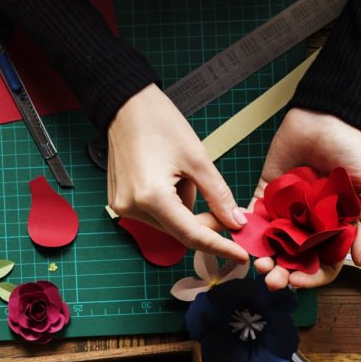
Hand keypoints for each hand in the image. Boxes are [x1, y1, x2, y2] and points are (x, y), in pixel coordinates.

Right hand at [106, 87, 248, 266]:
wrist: (126, 105)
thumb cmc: (160, 124)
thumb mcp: (198, 159)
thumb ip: (218, 196)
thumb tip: (235, 222)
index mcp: (152, 198)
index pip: (192, 235)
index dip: (219, 246)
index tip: (240, 255)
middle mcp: (133, 208)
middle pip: (180, 231)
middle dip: (205, 222)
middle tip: (223, 206)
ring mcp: (123, 207)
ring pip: (169, 224)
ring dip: (185, 209)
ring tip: (182, 175)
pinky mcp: (120, 202)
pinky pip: (155, 214)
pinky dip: (171, 204)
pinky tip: (169, 177)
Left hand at [254, 108, 360, 290]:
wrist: (325, 119)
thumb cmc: (354, 153)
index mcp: (336, 230)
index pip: (324, 264)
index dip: (312, 277)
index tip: (298, 280)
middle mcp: (310, 227)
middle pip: (294, 261)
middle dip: (283, 274)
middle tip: (272, 279)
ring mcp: (286, 213)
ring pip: (272, 245)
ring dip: (264, 258)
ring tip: (259, 264)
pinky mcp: (266, 195)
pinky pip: (252, 218)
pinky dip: (245, 229)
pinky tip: (243, 236)